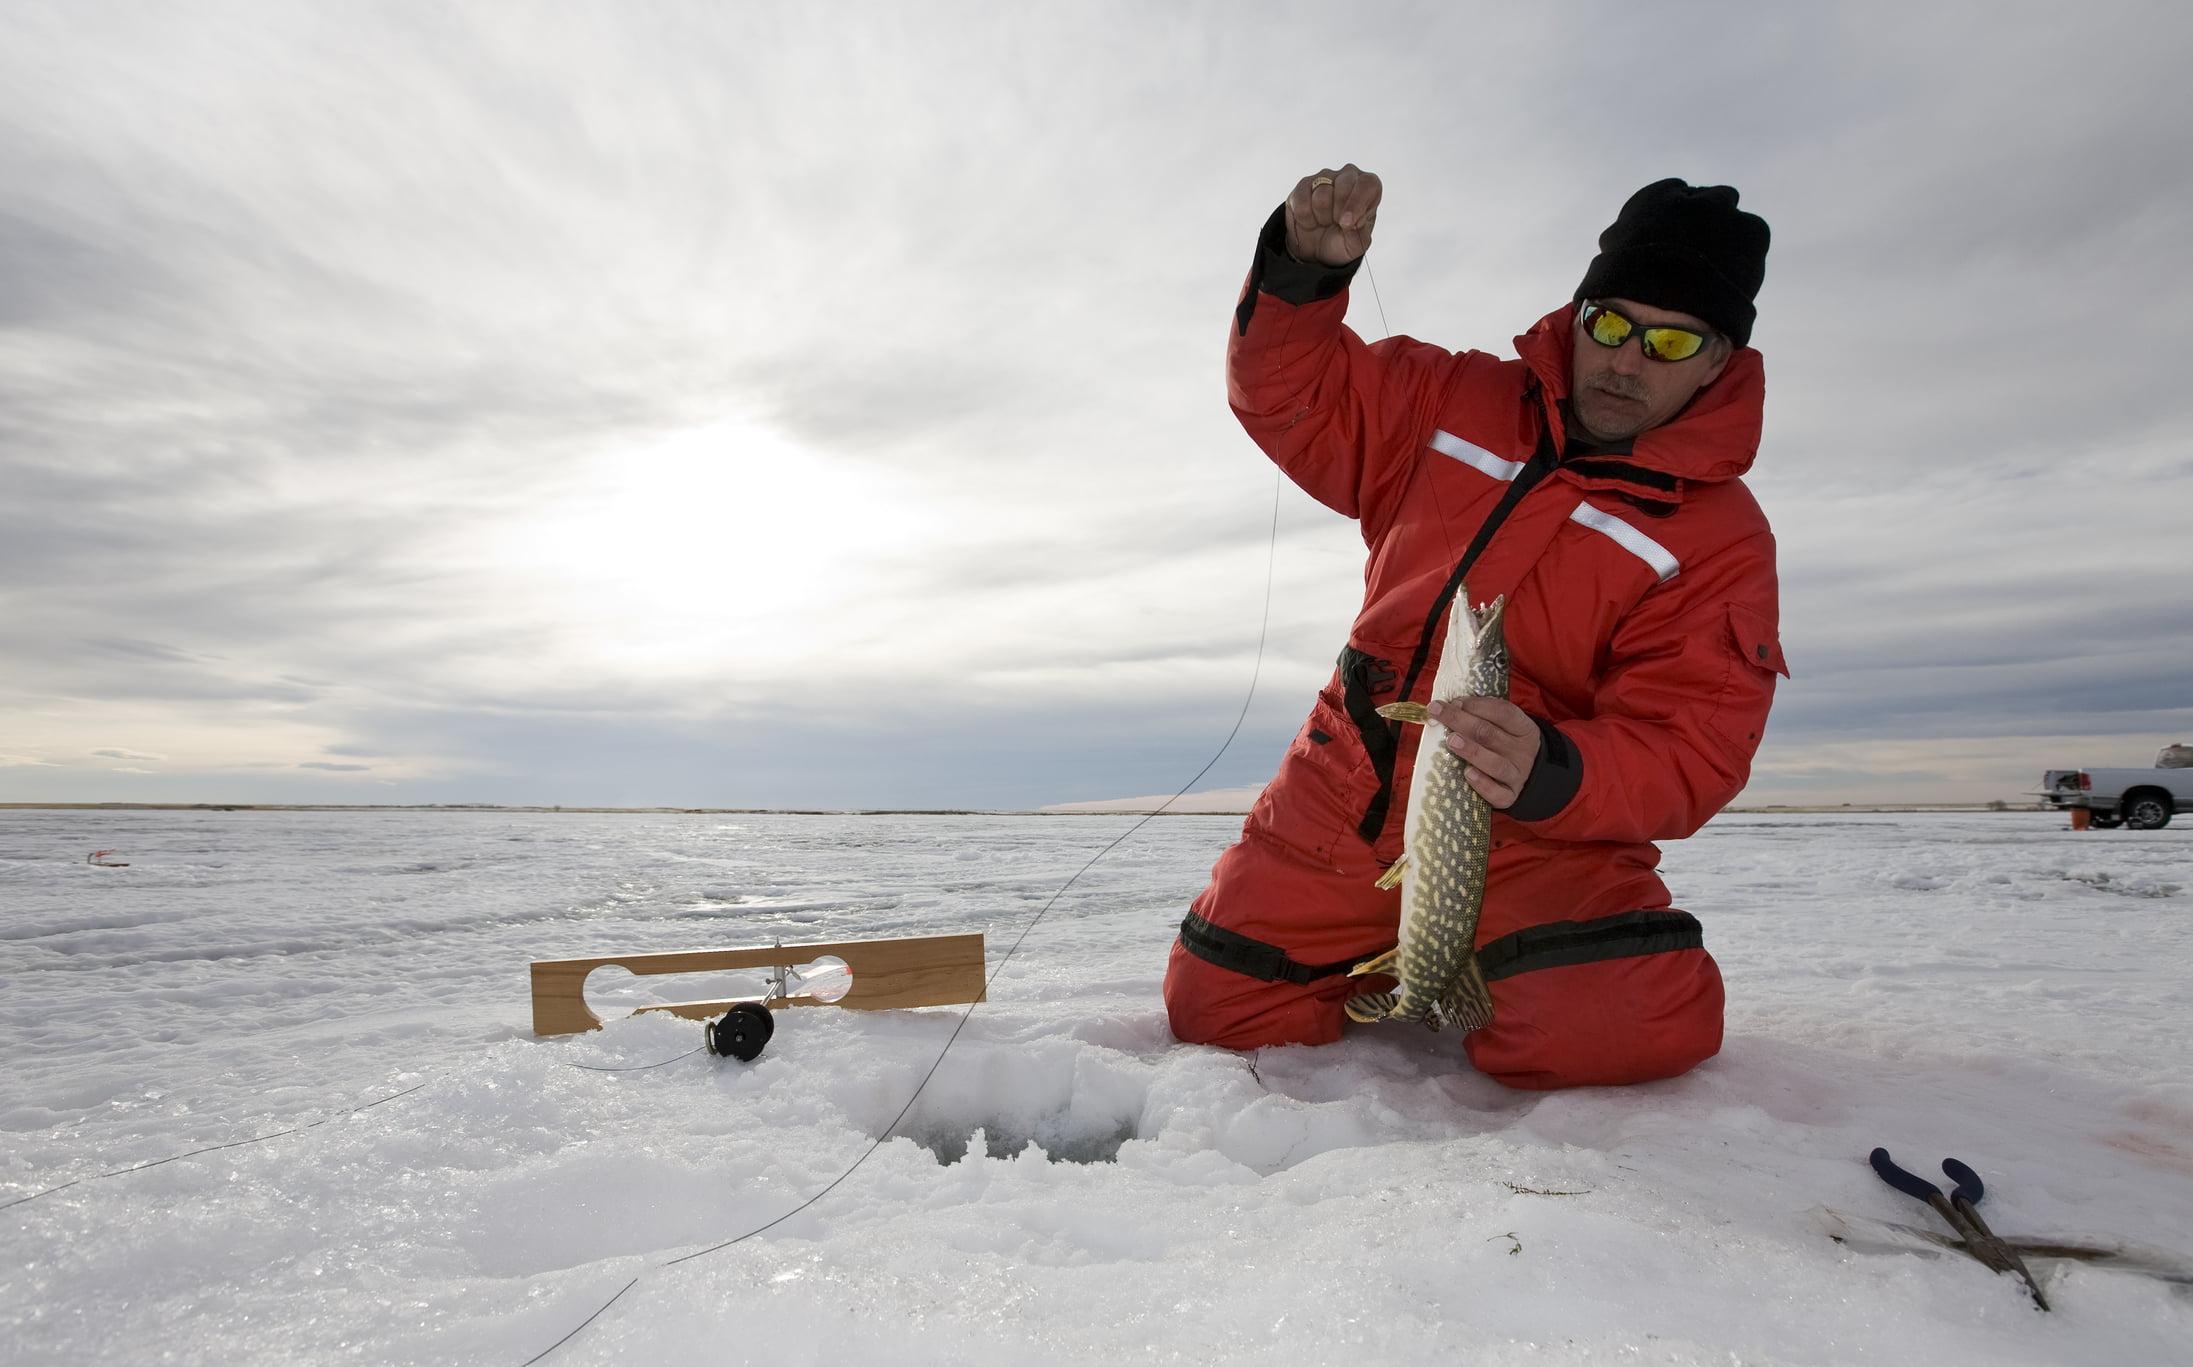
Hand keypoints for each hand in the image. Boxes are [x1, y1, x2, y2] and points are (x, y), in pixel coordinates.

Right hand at [1284, 164, 1379, 265]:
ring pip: (1322, 196)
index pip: (1368, 184)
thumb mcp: (1355, 245)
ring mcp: (1325, 178)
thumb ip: (1358, 235)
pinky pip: (1302, 202)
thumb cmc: (1342, 240)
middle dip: (1338, 213)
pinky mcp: (1304, 185)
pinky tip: (1311, 220)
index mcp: (1368, 188)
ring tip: (1325, 221)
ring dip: (1322, 217)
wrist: (1317, 250)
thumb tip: (1351, 224)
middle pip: (1344, 187)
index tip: (1347, 224)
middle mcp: (1348, 177)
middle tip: (1337, 224)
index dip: (1357, 203)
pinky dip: (1306, 218)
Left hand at [1426, 697, 1541, 809]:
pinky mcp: (1510, 796)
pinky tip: (1467, 774)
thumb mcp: (1506, 729)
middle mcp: (1522, 752)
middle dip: (1461, 721)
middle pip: (1490, 734)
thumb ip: (1484, 718)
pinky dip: (1482, 784)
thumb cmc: (1507, 747)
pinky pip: (1497, 793)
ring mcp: (1517, 775)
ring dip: (1471, 750)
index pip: (1503, 712)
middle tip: (1438, 713)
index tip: (1453, 701)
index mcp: (1524, 729)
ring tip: (1451, 741)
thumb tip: (1451, 707)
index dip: (1478, 705)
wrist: (1531, 778)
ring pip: (1495, 763)